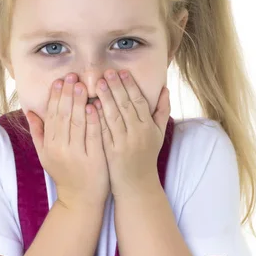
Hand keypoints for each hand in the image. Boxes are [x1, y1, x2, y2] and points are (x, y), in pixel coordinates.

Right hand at [25, 73, 110, 206]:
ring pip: (78, 123)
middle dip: (67, 94)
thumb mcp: (45, 155)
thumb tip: (30, 111)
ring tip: (83, 85)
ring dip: (80, 102)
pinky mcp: (94, 160)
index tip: (60, 81)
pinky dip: (94, 120)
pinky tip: (96, 106)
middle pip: (64, 116)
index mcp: (49, 146)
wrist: (80, 200)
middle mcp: (60, 149)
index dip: (56, 97)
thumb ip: (38, 133)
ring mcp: (77, 154)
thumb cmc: (64, 174)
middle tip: (73, 76)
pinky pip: (93, 136)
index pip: (52, 116)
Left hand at [94, 69, 170, 197]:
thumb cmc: (147, 156)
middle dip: (115, 87)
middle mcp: (137, 134)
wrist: (137, 184)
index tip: (122, 72)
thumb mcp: (159, 134)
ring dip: (104, 98)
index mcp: (149, 127)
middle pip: (125, 106)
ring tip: (96, 83)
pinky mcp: (110, 152)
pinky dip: (96, 118)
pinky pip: (102, 131)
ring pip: (113, 117)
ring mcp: (123, 143)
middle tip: (106, 72)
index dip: (130, 86)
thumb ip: (162, 110)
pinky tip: (89, 106)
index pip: (139, 101)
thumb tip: (165, 88)